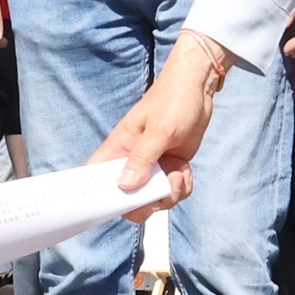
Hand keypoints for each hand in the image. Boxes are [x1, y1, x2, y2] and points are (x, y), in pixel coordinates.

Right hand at [96, 34, 225, 214]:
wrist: (198, 88)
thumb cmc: (172, 99)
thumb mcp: (159, 129)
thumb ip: (143, 157)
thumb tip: (125, 186)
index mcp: (118, 149)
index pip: (96, 177)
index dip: (99, 197)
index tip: (117, 206)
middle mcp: (131, 161)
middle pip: (127, 198)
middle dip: (146, 204)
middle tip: (161, 194)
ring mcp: (152, 166)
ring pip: (153, 198)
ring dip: (169, 195)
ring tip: (179, 175)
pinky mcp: (169, 167)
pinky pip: (172, 190)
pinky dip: (182, 187)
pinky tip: (186, 171)